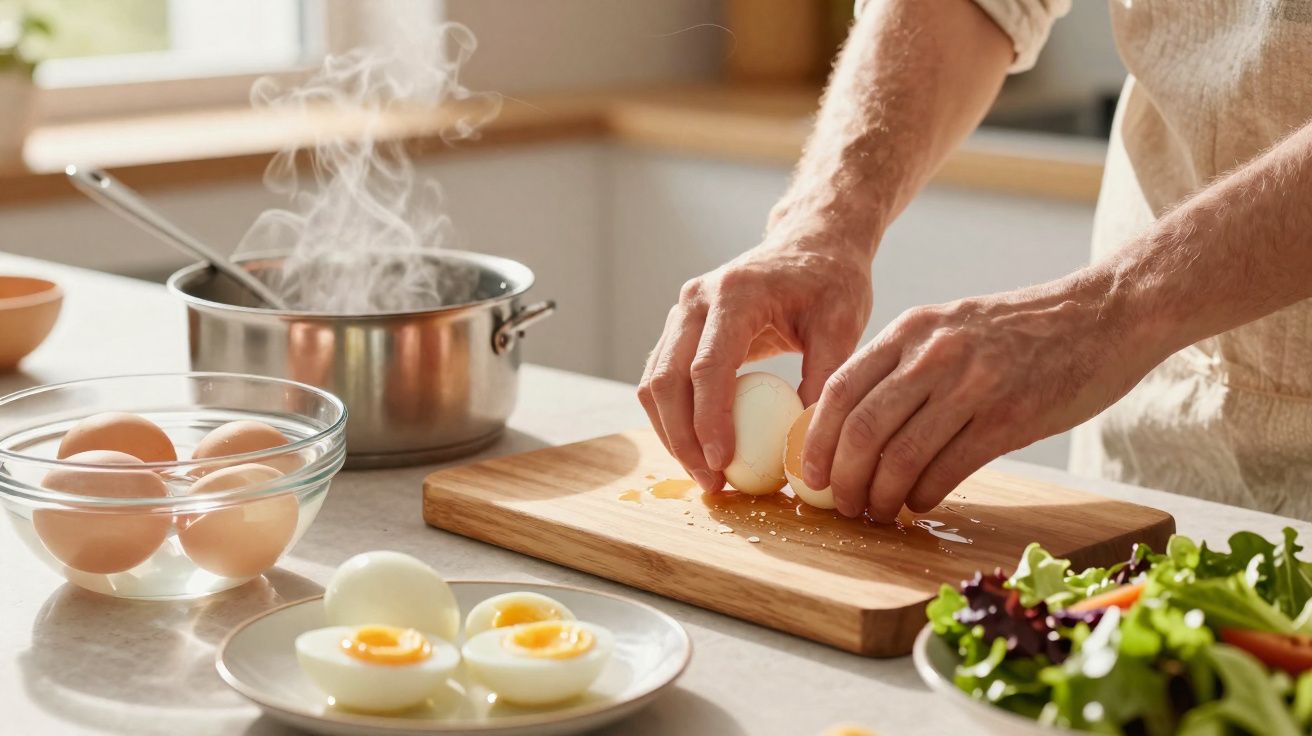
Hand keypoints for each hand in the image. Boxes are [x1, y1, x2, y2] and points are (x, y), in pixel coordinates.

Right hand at [638, 218, 874, 491]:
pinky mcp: (680, 328)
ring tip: (704, 474)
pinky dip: (673, 417)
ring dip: (671, 433)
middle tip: (711, 481)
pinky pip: (661, 379)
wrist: (811, 242)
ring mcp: (682, 312)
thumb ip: (825, 376)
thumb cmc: (831, 281)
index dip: (709, 420)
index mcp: (735, 293)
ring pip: (654, 382)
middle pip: (666, 379)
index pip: (707, 366)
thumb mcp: (843, 323)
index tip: (721, 463)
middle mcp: (696, 300)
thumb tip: (806, 440)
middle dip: (682, 438)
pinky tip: (699, 449)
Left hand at [801, 274, 1158, 520]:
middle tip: (842, 503)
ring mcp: (972, 386)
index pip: (838, 389)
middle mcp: (934, 354)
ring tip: (877, 512)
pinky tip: (921, 504)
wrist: (1104, 316)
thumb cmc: (1022, 330)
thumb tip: (855, 423)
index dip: (816, 439)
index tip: (809, 472)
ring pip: (900, 457)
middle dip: (842, 478)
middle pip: (861, 429)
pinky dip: (924, 496)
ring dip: (880, 496)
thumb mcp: (951, 327)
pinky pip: (947, 470)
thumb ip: (905, 364)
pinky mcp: (1008, 419)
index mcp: (911, 330)